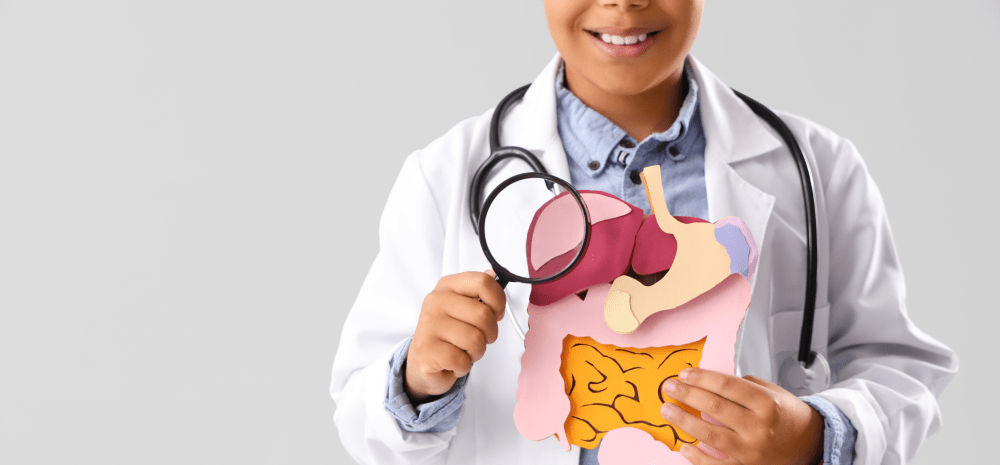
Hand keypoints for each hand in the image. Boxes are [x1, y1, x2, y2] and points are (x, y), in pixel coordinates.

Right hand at [405, 271, 505, 402]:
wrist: (422, 361)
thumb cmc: (449, 334)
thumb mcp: (465, 307)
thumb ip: (480, 291)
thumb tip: (493, 274)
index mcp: (448, 286)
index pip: (483, 282)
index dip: (498, 301)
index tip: (496, 313)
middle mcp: (436, 301)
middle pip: (484, 315)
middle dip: (489, 334)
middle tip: (476, 338)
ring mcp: (428, 324)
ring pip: (475, 340)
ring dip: (476, 352)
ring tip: (463, 350)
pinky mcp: (426, 349)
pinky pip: (461, 359)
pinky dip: (463, 366)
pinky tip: (453, 361)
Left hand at [659, 368, 823, 464]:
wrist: (812, 444)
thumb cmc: (789, 416)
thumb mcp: (773, 392)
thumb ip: (744, 385)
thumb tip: (711, 381)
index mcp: (766, 404)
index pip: (726, 386)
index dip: (701, 378)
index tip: (684, 374)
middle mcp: (758, 427)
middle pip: (714, 407)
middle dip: (687, 395)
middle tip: (669, 387)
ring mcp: (752, 450)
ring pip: (710, 434)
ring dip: (684, 421)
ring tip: (667, 410)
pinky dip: (698, 457)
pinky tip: (685, 446)